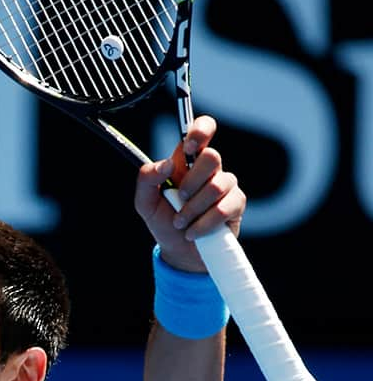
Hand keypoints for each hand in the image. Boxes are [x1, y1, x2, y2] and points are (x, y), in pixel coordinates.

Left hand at [134, 116, 245, 272]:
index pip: (203, 130)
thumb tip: (165, 165)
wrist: (179, 251)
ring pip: (216, 186)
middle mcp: (209, 169)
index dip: (200, 130)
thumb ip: (146, 180)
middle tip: (178, 198)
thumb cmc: (163, 221)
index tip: (187, 148)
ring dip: (193, 208)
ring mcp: (225, 185)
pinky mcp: (236, 204)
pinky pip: (223, 209)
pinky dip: (203, 224)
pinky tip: (193, 232)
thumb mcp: (145, 203)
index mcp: (186, 161)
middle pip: (212, 157)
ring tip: (180, 222)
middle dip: (191, 182)